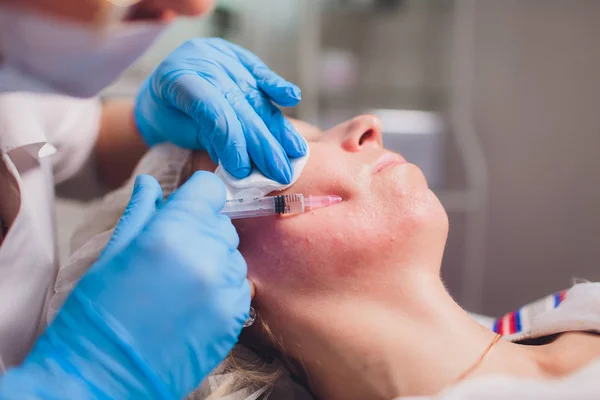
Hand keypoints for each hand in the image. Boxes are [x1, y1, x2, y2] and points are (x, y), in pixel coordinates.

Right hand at [0, 173, 250, 398]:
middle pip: (223, 223)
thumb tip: (151, 184)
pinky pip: (241, 287)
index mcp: (172, 233)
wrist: (103, 376)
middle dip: (203, 229)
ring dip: (215, 260)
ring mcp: (225, 290)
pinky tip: (195, 302)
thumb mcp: (113, 253)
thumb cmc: (98, 313)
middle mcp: (207, 257)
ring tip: (182, 282)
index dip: (198, 195)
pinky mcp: (234, 319)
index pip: (210, 190)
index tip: (189, 205)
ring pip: (234, 255)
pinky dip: (224, 288)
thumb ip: (141, 213)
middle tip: (175, 251)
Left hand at [135, 38, 306, 183]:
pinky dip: (277, 87)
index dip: (231, 142)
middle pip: (239, 105)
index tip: (245, 172)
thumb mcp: (180, 132)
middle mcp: (201, 61)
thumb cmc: (169, 118)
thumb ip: (211, 139)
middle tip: (281, 172)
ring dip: (278, 126)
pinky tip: (292, 98)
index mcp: (176, 80)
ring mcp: (219, 54)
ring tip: (295, 153)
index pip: (212, 112)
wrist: (159, 91)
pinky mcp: (236, 54)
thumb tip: (245, 162)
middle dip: (263, 142)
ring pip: (254, 93)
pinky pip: (259, 71)